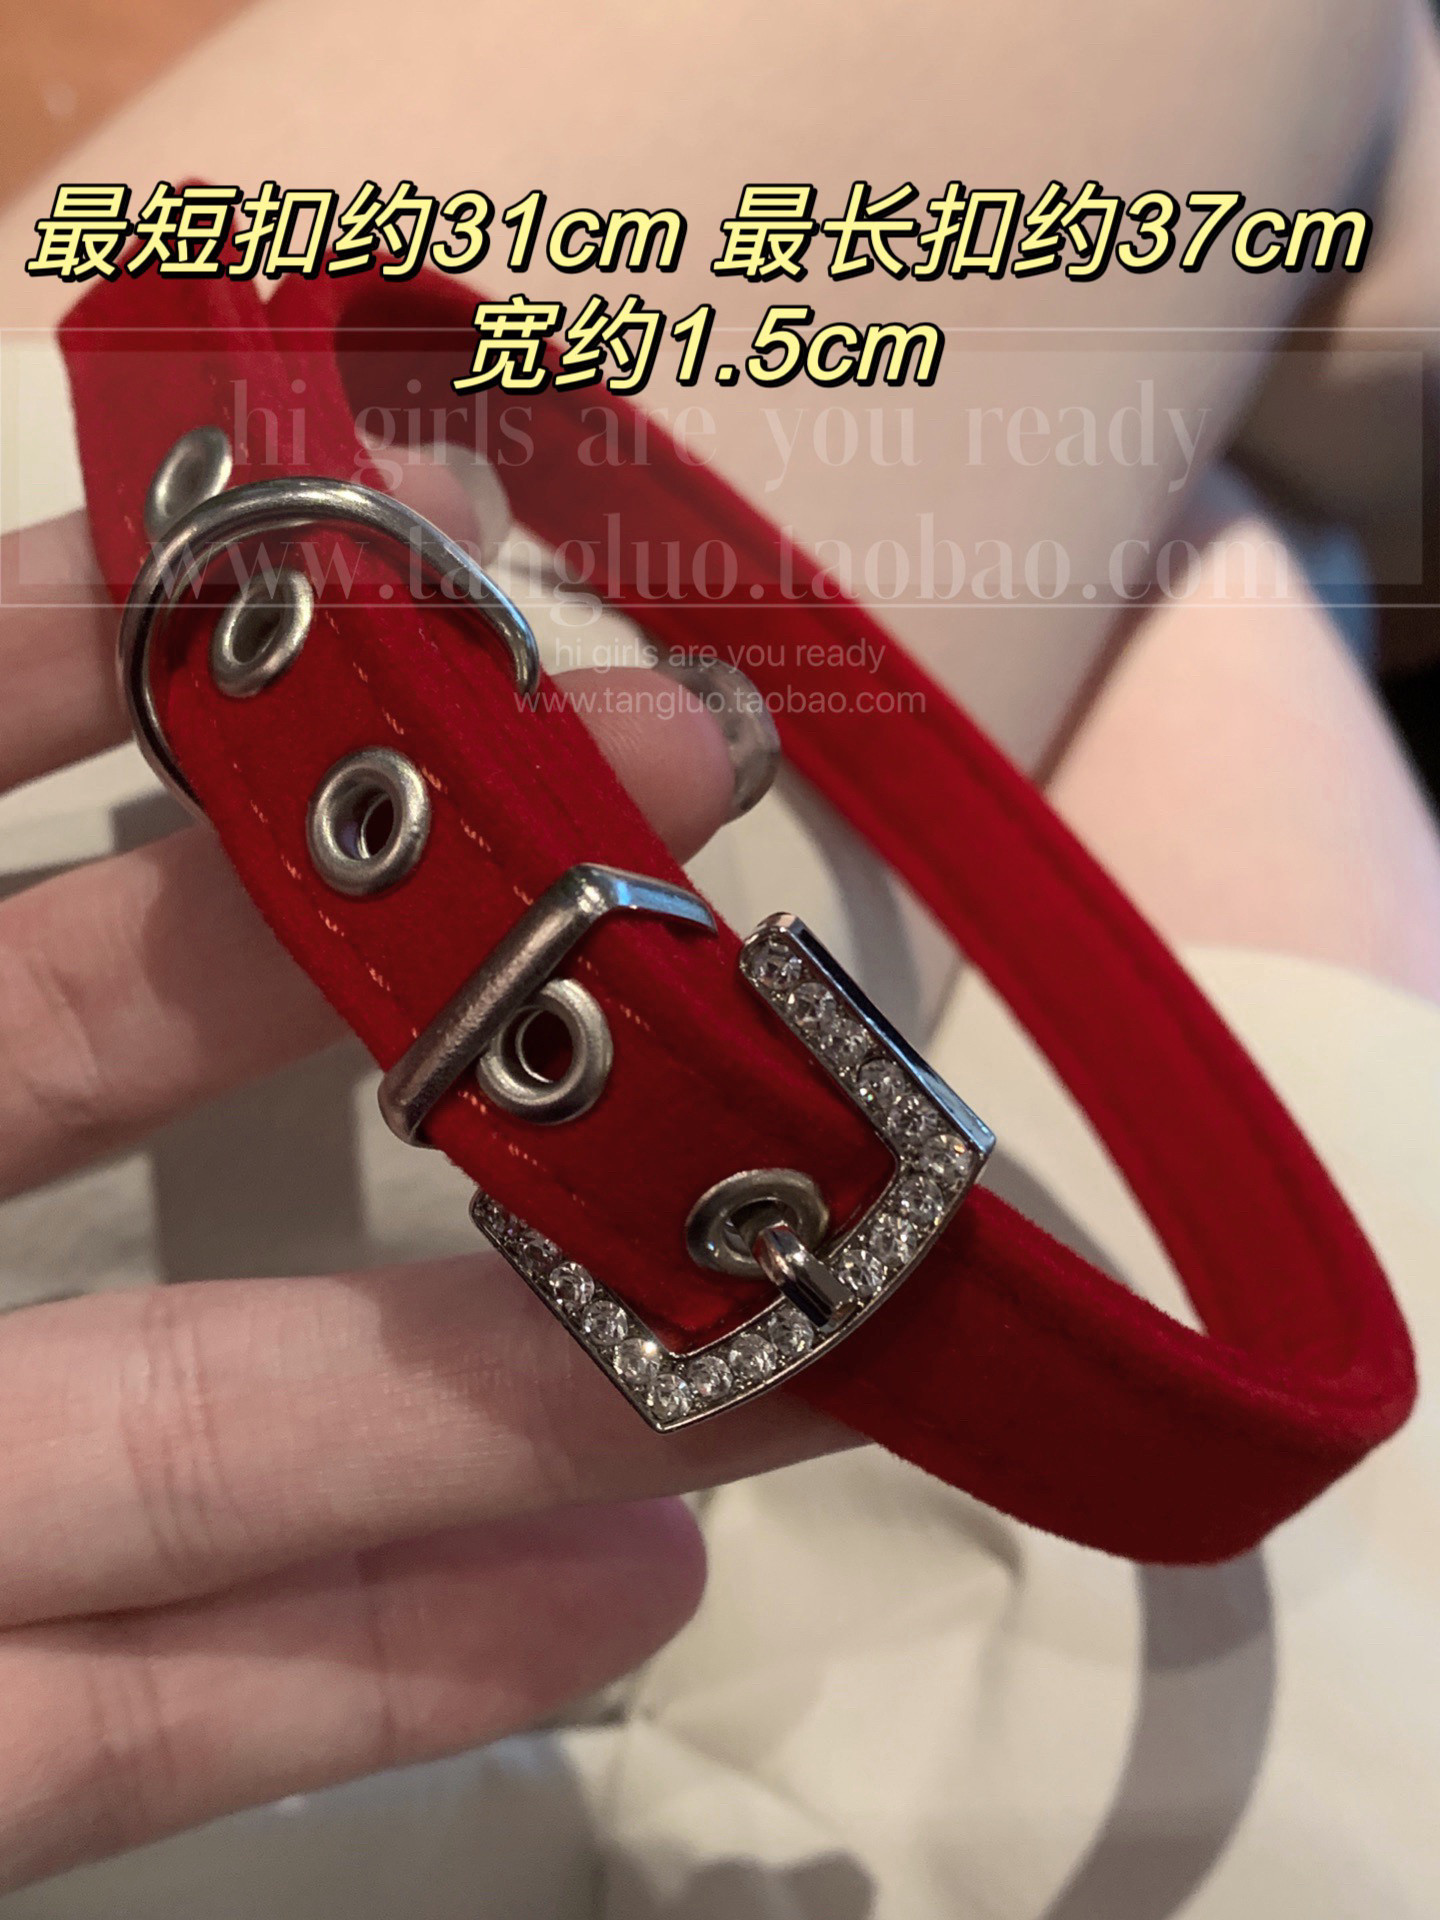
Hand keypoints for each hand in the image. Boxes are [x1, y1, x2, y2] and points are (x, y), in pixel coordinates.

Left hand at [0, 468, 842, 1893]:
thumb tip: (82, 583)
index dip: (106, 630)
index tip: (362, 549)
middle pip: (109, 1064)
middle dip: (415, 935)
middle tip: (691, 803)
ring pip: (187, 1428)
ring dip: (485, 1370)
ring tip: (769, 1287)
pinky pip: (131, 1729)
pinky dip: (366, 1657)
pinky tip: (615, 1582)